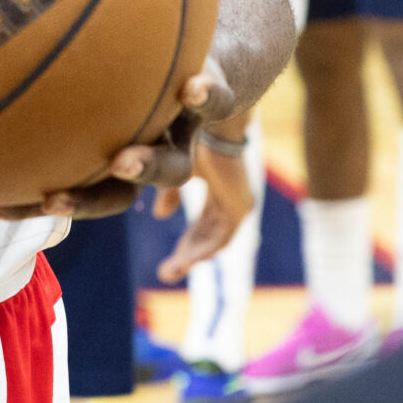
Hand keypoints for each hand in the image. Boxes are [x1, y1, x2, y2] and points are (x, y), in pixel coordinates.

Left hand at [0, 0, 236, 223]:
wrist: (196, 50)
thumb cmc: (190, 1)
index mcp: (202, 86)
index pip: (215, 91)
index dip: (210, 91)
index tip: (193, 87)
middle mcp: (171, 130)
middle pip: (174, 163)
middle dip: (148, 165)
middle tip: (121, 156)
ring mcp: (132, 151)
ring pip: (112, 190)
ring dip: (79, 197)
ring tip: (39, 198)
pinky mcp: (88, 162)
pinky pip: (61, 182)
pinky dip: (23, 194)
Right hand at [152, 130, 253, 282]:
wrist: (210, 128)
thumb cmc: (192, 141)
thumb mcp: (175, 173)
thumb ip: (169, 194)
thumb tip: (160, 216)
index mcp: (218, 190)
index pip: (203, 225)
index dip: (185, 242)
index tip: (169, 261)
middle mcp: (230, 199)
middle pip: (207, 235)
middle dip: (186, 255)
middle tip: (165, 274)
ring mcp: (238, 204)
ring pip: (215, 240)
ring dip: (192, 256)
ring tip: (169, 271)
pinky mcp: (242, 208)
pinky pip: (223, 237)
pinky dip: (204, 249)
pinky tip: (187, 260)